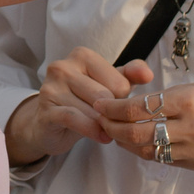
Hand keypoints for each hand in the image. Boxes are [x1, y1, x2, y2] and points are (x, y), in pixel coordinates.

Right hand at [3, 46, 148, 164]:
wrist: (49, 124)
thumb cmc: (83, 101)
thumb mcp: (108, 85)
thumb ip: (129, 75)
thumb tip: (147, 74)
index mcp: (82, 55)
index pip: (120, 82)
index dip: (122, 99)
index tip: (113, 104)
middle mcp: (63, 66)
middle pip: (107, 96)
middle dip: (112, 113)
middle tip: (109, 120)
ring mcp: (51, 87)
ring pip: (93, 109)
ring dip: (104, 125)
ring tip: (106, 130)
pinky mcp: (46, 110)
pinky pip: (76, 119)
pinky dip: (92, 130)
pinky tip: (101, 137)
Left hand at [96, 78, 193, 171]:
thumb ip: (169, 97)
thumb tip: (135, 105)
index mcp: (190, 100)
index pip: (139, 108)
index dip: (113, 107)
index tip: (101, 103)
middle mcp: (193, 127)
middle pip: (136, 134)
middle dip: (112, 128)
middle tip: (100, 120)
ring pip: (148, 151)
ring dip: (126, 143)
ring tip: (115, 133)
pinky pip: (165, 160)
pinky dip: (148, 152)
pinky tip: (139, 143)